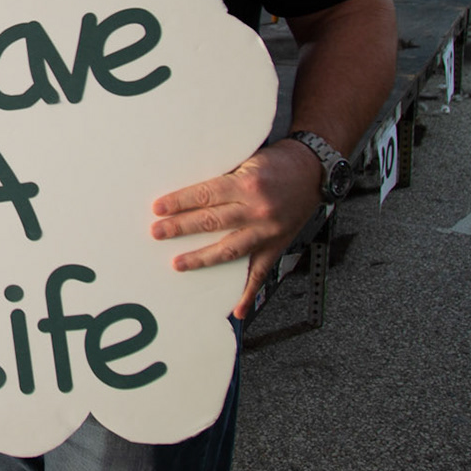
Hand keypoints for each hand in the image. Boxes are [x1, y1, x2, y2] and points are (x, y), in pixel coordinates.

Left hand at [150, 140, 323, 319]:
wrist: (313, 170)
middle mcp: (257, 210)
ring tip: (178, 263)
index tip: (159, 208)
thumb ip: (223, 178)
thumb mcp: (247, 161)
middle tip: (158, 232)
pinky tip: (235, 308)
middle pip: (210, 222)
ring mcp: (268, 232)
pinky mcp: (277, 245)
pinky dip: (248, 293)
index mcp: (247, 184)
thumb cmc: (278, 162)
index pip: (205, 195)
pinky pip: (260, 273)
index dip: (179, 202)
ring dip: (201, 259)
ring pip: (228, 250)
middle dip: (180, 228)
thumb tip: (190, 194)